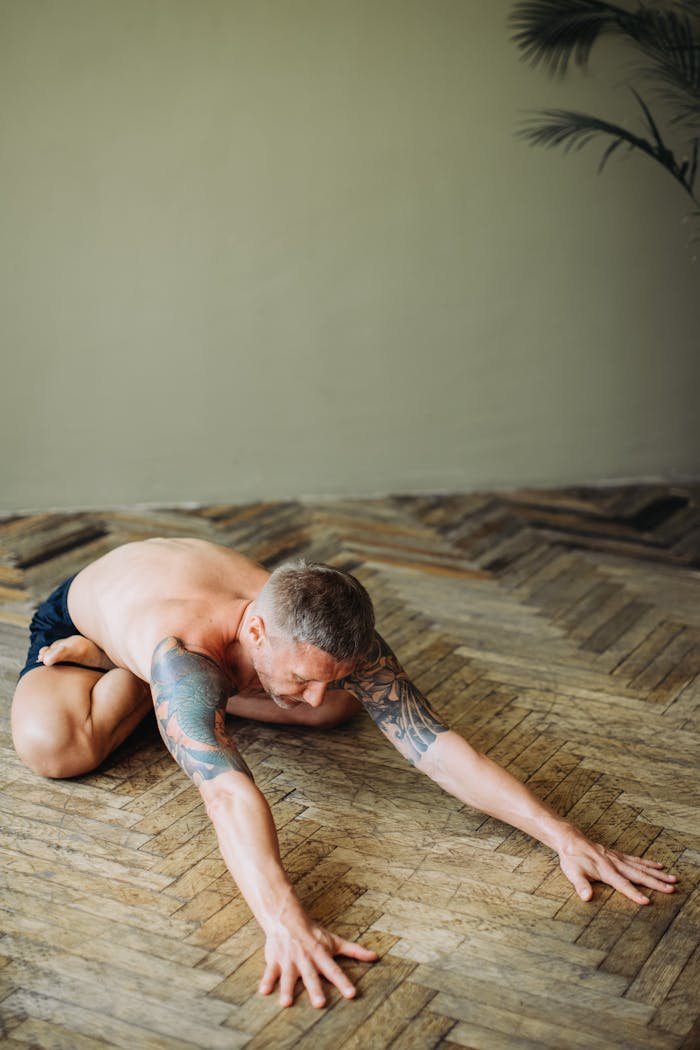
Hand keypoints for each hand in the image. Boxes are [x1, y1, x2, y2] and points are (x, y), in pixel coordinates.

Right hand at [259, 912, 377, 1007]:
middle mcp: (305, 960)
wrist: (287, 919)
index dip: (343, 982)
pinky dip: (266, 981)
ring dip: (287, 989)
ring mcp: (289, 960)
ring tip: (286, 1003)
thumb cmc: (313, 934)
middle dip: (315, 990)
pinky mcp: (275, 960)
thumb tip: (375, 956)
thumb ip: (355, 951)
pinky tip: (263, 992)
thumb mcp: (335, 941)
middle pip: (311, 977)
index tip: (351, 994)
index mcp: (321, 956)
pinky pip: (270, 972)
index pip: (334, 971)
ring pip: (288, 977)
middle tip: (320, 1004)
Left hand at [558, 832, 677, 903]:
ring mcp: (618, 858)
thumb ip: (581, 885)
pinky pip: (637, 860)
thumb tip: (586, 897)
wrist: (571, 840)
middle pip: (639, 875)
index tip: (646, 901)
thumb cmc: (572, 859)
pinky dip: (649, 863)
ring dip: (657, 873)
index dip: (633, 894)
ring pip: (641, 867)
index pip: (622, 884)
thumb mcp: (573, 873)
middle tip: (671, 889)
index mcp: (606, 871)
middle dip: (656, 883)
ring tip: (672, 878)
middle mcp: (615, 864)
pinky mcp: (618, 855)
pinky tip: (659, 865)